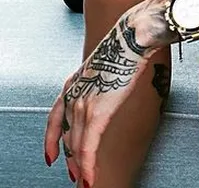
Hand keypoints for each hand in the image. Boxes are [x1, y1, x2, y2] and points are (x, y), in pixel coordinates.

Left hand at [43, 8, 165, 185]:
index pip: (55, 119)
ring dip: (79, 169)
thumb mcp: (101, 64)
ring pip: (76, 147)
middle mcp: (73, 95)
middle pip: (67, 137)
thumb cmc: (124, 46)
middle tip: (75, 175)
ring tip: (85, 181)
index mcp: (73, 83)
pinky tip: (90, 177)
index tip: (53, 156)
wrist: (131, 39)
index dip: (52, 140)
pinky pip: (88, 148)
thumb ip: (99, 81)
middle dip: (70, 160)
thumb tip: (108, 86)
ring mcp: (83, 105)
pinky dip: (87, 166)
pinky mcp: (97, 113)